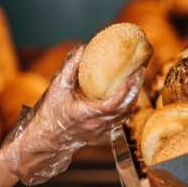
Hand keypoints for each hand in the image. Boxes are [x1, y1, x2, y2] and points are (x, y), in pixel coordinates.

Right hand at [0, 44, 140, 184]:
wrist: (48, 137)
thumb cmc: (51, 112)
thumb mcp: (57, 88)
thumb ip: (69, 68)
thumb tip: (81, 48)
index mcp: (86, 114)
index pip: (112, 104)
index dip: (125, 91)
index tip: (132, 75)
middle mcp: (97, 125)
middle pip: (125, 109)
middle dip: (135, 90)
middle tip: (139, 71)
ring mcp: (102, 132)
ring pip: (125, 116)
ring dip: (133, 98)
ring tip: (135, 80)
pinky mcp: (103, 134)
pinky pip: (120, 120)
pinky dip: (126, 106)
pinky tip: (127, 94)